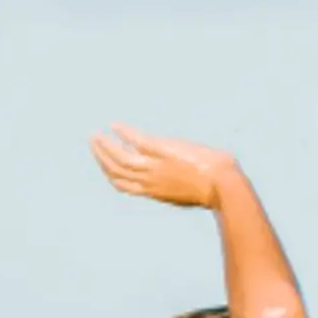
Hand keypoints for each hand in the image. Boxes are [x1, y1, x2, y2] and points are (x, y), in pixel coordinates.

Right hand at [90, 125, 237, 208]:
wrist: (224, 186)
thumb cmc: (216, 190)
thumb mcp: (191, 191)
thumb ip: (179, 186)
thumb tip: (184, 182)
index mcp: (155, 192)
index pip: (123, 186)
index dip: (110, 174)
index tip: (104, 165)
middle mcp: (150, 181)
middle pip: (115, 171)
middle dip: (100, 158)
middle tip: (93, 143)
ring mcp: (154, 167)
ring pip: (119, 158)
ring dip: (104, 146)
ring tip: (95, 135)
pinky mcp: (161, 151)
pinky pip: (135, 140)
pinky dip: (122, 132)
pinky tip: (115, 125)